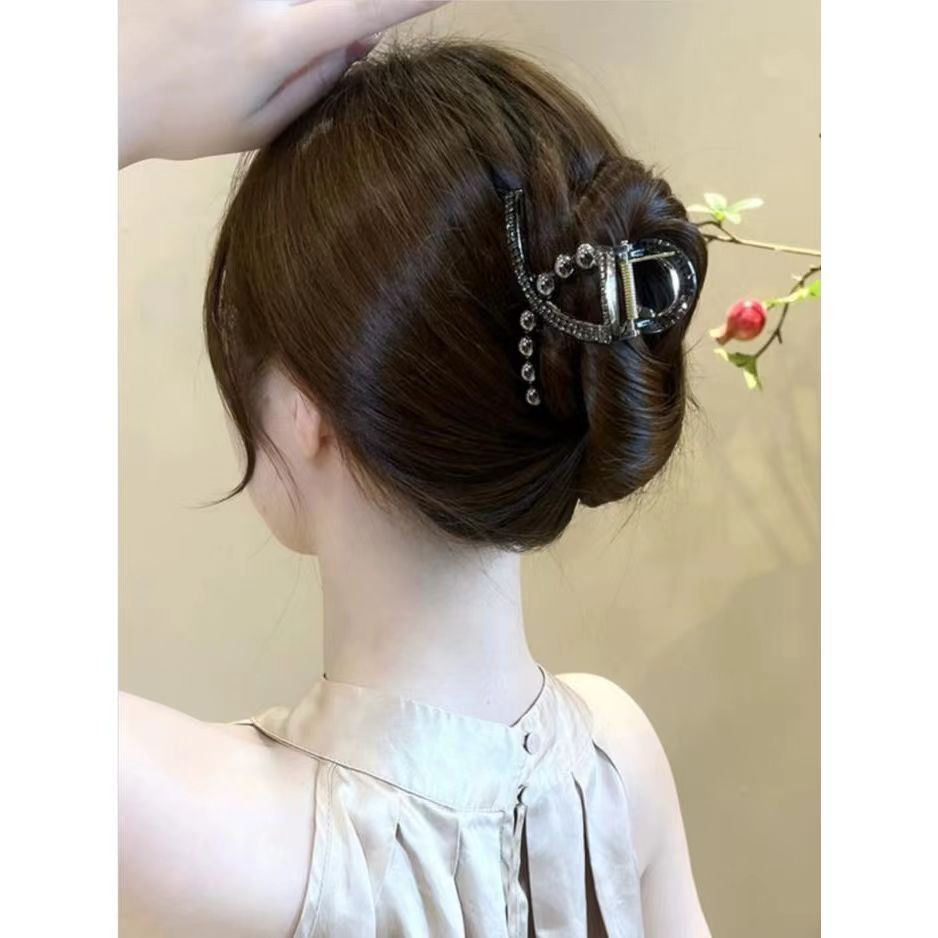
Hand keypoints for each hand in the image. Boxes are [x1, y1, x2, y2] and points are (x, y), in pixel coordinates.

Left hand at [119, 0, 448, 166]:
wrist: (98, 84)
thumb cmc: (184, 117)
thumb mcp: (261, 123)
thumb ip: (318, 78)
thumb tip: (363, 33)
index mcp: (273, 40)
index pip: (361, 7)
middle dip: (339, 12)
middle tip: (307, 48)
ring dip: (300, 17)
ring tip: (259, 52)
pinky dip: (273, 14)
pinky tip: (247, 34)